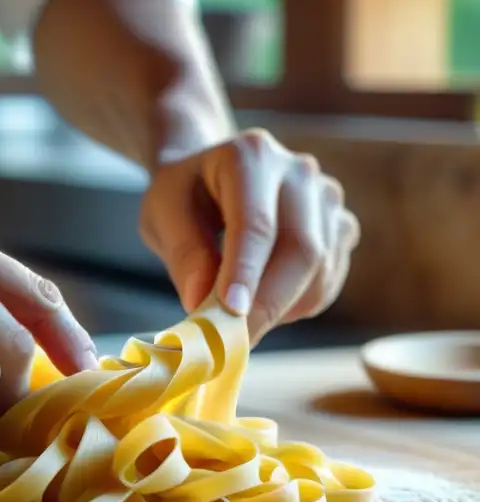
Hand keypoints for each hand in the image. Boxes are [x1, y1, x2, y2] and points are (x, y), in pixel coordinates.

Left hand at [139, 128, 359, 343]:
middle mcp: (299, 172)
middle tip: (232, 344)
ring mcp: (327, 198)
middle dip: (268, 304)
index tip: (230, 314)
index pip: (256, 224)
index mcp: (251, 157)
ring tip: (238, 320)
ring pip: (321, 270)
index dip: (246, 273)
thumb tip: (202, 304)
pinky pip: (328, 280)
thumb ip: (183, 254)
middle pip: (302, 249)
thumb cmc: (182, 195)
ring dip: (281, 309)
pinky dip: (296, 306)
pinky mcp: (339, 227)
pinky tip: (263, 304)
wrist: (210, 174)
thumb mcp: (162, 215)